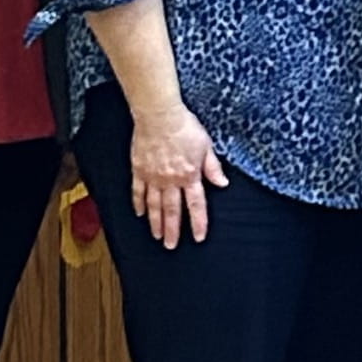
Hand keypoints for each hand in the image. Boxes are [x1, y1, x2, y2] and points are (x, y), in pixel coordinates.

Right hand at [129, 101, 228, 247]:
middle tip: (171, 246)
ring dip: (156, 222)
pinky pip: (138, 191)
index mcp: (190, 175)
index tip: (198, 237)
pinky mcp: (139, 170)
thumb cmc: (185, 127)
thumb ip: (213, 167)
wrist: (159, 115)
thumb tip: (223, 184)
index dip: (198, 222)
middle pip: (172, 210)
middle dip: (173, 230)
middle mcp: (171, 180)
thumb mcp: (206, 146)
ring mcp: (153, 177)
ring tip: (157, 236)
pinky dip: (138, 204)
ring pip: (154, 205)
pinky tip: (140, 214)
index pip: (196, 204)